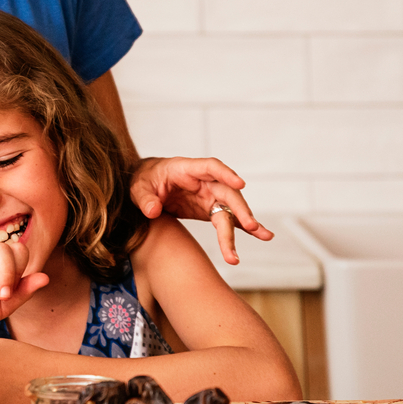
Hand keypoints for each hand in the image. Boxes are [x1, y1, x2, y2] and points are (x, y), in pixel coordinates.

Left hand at [129, 156, 273, 264]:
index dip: (226, 174)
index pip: (211, 167)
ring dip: (247, 223)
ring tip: (264, 236)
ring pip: (232, 209)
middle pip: (227, 193)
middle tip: (250, 225)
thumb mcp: (137, 187)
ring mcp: (210, 196)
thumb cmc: (144, 180)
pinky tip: (263, 236)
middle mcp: (204, 182)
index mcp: (187, 169)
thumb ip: (145, 198)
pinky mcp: (210, 210)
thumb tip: (152, 210)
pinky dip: (244, 229)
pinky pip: (230, 220)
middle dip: (239, 209)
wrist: (145, 186)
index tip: (239, 184)